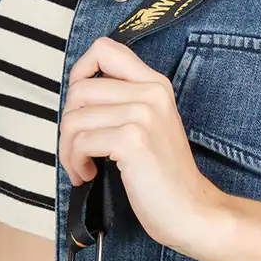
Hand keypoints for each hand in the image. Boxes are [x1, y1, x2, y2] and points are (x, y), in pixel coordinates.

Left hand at [58, 35, 227, 257]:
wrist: (192, 211)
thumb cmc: (164, 177)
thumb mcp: (148, 126)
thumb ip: (121, 104)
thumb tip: (75, 98)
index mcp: (154, 85)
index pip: (105, 49)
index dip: (79, 70)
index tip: (78, 104)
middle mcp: (150, 93)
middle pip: (79, 89)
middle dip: (68, 124)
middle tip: (79, 149)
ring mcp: (143, 114)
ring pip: (74, 118)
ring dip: (68, 149)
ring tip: (83, 166)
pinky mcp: (132, 140)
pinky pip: (81, 141)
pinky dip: (76, 162)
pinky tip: (89, 174)